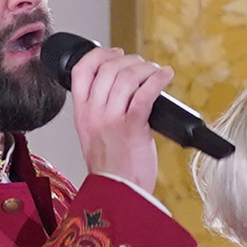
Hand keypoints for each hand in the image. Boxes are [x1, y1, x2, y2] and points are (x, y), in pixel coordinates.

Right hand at [63, 46, 176, 192]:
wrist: (117, 194)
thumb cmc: (111, 169)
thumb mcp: (93, 136)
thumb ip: (99, 113)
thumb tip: (120, 90)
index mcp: (81, 114)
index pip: (80, 71)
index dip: (98, 54)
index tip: (113, 53)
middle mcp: (93, 113)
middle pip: (107, 68)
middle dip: (128, 60)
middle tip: (141, 65)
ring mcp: (111, 118)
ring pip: (126, 76)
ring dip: (145, 68)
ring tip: (155, 72)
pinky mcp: (132, 125)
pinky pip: (146, 92)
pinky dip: (158, 79)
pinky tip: (166, 76)